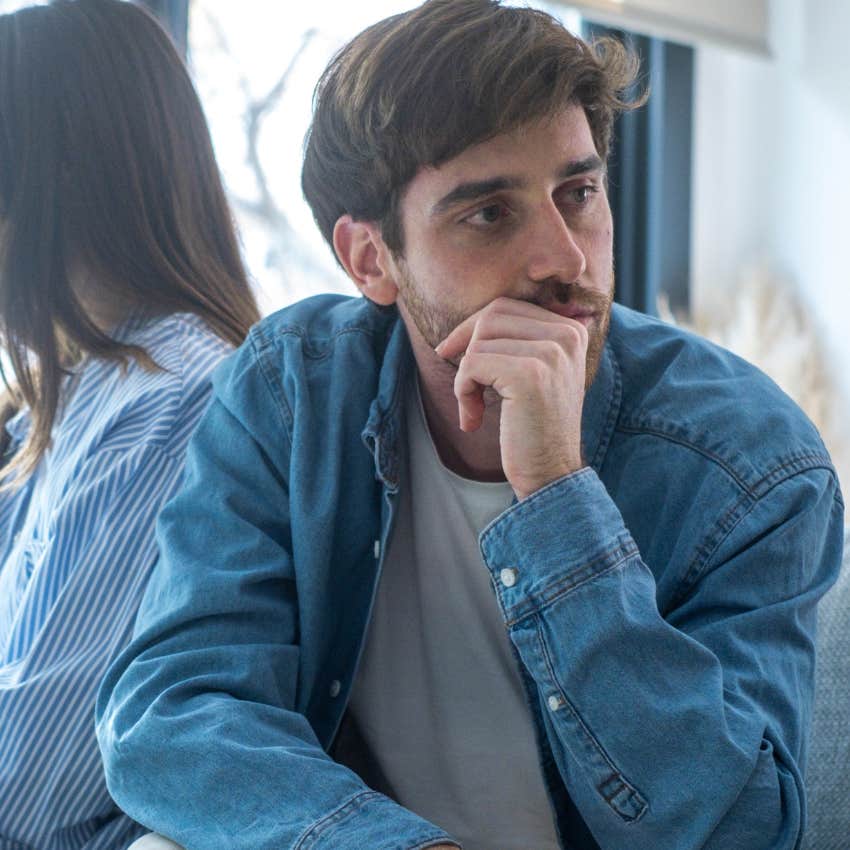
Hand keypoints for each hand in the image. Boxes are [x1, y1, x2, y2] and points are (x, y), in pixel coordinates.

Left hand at [435, 296, 586, 499]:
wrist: (550, 473)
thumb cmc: (533, 427)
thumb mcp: (533, 374)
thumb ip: (515, 342)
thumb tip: (466, 325)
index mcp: (571, 330)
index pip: (505, 307)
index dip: (472, 330)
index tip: (454, 357)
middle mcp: (566, 335)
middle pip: (490, 316)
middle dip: (465, 347)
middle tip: (464, 387)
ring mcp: (550, 353)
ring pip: (478, 341)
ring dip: (464, 377)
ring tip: (473, 407)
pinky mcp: (529, 375)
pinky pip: (472, 364)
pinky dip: (462, 391)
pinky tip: (474, 419)